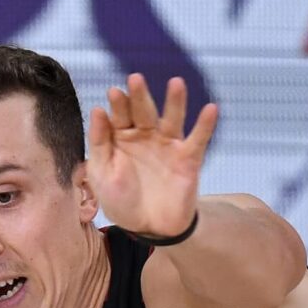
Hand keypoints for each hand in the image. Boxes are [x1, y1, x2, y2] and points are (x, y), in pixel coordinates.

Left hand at [87, 73, 217, 237]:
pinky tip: (211, 109)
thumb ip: (99, 144)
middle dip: (140, 96)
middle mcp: (146, 136)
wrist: (148, 228)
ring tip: (176, 83)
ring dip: (175, 101)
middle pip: (143, 112)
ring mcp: (168, 145)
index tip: (114, 92)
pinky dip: (205, 125)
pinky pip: (198, 139)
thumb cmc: (121, 200)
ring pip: (172, 119)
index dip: (117, 105)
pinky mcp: (188, 159)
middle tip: (135, 79)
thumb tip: (97, 110)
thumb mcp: (101, 174)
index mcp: (121, 138)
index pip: (119, 116)